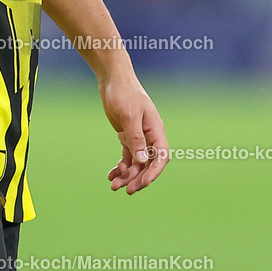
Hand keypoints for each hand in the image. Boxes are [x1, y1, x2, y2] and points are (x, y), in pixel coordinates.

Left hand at [100, 73, 168, 194]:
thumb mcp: (130, 115)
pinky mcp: (126, 136)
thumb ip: (136, 138)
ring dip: (126, 175)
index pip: (160, 156)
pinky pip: (126, 156)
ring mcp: (138, 137)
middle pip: (147, 164)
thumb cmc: (124, 93)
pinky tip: (111, 174)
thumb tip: (142, 160)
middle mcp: (149, 136)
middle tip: (126, 190)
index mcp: (155, 130)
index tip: (143, 184)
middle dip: (137, 178)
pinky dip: (120, 166)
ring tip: (113, 185)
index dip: (154, 172)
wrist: (113, 79)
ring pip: (135, 162)